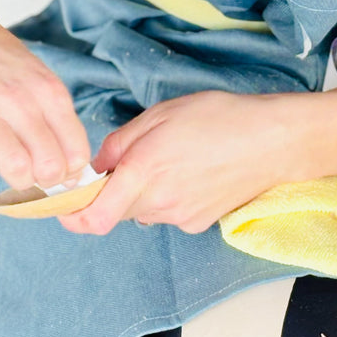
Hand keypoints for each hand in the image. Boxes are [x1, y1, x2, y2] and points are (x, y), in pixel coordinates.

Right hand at [0, 23, 90, 192]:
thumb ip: (57, 118)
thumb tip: (72, 170)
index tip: (58, 170)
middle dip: (44, 180)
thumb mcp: (40, 78)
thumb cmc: (0, 61)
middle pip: (51, 168)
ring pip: (17, 172)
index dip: (70, 172)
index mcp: (48, 91)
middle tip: (32, 168)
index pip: (77, 152)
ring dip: (14, 180)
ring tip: (6, 162)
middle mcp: (20, 101)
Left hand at [59, 91, 307, 235]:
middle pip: (116, 210)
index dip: (72, 215)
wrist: (271, 140)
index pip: (94, 217)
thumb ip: (120, 142)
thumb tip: (97, 166)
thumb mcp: (160, 113)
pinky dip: (166, 195)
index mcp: (144, 170)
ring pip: (142, 210)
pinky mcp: (198, 222)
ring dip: (142, 191)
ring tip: (170, 157)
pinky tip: (189, 169)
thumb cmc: (218, 117)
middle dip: (113, 190)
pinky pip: (167, 213)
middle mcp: (159, 201)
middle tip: (131, 159)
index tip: (66, 203)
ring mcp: (180, 216)